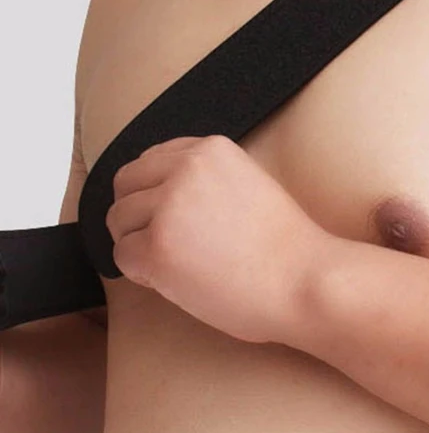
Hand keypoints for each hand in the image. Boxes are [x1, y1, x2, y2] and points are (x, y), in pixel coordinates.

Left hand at [105, 134, 332, 343]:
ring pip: (119, 221)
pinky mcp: (158, 249)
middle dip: (137, 214)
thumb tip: (159, 192)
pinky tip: (180, 280)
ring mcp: (169, 208)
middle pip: (125, 184)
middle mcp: (185, 170)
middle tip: (167, 242)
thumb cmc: (286, 247)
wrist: (305, 282)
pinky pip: (122, 257)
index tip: (173, 216)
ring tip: (182, 263)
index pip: (150, 159)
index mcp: (211, 150)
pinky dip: (142, 274)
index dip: (154, 192)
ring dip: (140, 244)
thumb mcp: (249, 185)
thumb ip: (207, 179)